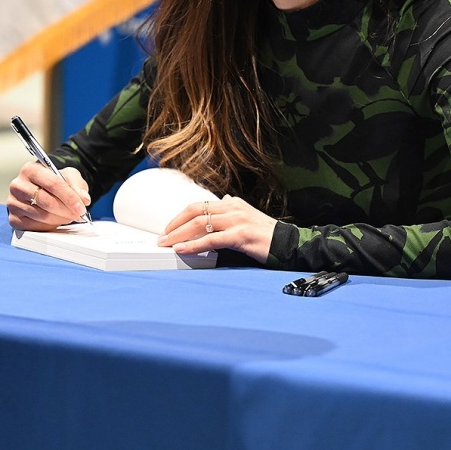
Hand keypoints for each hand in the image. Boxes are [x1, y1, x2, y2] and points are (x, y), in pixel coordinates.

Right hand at [7, 161, 91, 229]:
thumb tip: (84, 199)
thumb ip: (77, 185)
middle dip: (66, 210)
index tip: (81, 207)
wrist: (41, 190)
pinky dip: (49, 226)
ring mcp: (13, 203)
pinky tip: (56, 220)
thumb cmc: (53, 182)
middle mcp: (17, 185)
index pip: (52, 184)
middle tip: (78, 214)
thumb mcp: (68, 176)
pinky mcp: (13, 219)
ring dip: (60, 218)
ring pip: (42, 216)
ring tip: (68, 216)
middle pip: (46, 201)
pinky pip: (34, 227)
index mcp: (30, 169)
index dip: (69, 197)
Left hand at [158, 195, 275, 263]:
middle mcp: (232, 208)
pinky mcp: (240, 236)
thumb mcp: (248, 216)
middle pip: (195, 212)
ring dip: (179, 234)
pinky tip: (182, 249)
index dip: (180, 216)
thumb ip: (233, 209)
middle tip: (162, 237)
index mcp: (232, 203)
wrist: (288, 243)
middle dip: (175, 224)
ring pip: (200, 223)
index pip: (199, 205)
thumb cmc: (267, 234)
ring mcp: (236, 221)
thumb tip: (222, 200)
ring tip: (166, 244)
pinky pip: (211, 239)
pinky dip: (193, 245)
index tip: (169, 228)